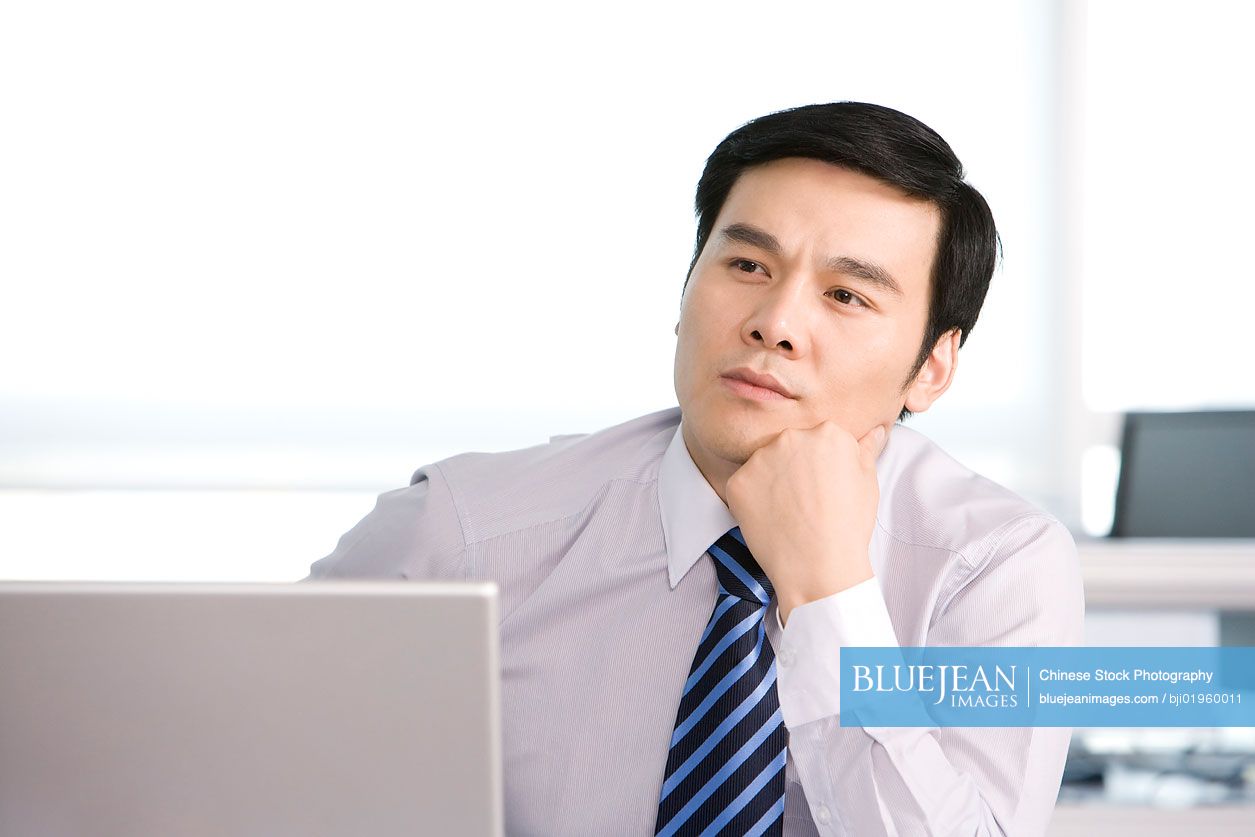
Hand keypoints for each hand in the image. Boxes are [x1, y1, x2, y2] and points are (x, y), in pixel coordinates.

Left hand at [724, 420, 890, 624]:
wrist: (818, 566)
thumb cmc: (848, 527)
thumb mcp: (867, 483)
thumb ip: (866, 450)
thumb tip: (875, 431)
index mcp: (827, 432)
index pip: (818, 438)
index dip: (821, 466)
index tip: (824, 487)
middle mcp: (792, 437)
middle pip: (789, 446)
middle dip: (794, 468)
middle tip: (806, 501)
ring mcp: (761, 458)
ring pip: (764, 464)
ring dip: (772, 481)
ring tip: (789, 512)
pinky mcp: (739, 481)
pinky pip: (744, 485)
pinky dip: (752, 500)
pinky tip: (770, 519)